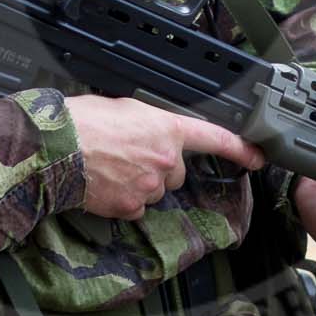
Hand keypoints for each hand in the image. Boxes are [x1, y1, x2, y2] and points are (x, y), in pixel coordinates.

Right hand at [66, 94, 265, 220]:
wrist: (57, 148)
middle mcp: (165, 159)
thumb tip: (150, 132)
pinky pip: (136, 207)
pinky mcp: (131, 207)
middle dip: (159, 167)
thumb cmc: (82, 121)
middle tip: (129, 156)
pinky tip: (105, 185)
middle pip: (176, 172)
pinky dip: (124, 199)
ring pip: (155, 191)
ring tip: (111, 167)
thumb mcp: (125, 108)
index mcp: (167, 128)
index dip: (240, 149)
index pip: (214, 138)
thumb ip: (149, 122)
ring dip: (140, 183)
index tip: (258, 157)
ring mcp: (150, 187)